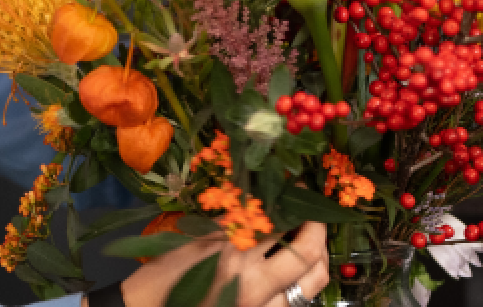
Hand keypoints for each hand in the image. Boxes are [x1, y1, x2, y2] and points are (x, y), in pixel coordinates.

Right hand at [101, 221, 329, 306]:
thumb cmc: (165, 272)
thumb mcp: (197, 239)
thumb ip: (233, 224)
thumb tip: (261, 205)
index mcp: (234, 255)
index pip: (280, 224)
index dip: (294, 202)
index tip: (298, 188)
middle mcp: (255, 284)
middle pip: (307, 255)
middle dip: (317, 230)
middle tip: (312, 214)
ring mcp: (262, 306)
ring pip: (311, 285)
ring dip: (316, 260)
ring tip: (308, 243)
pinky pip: (294, 301)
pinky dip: (301, 283)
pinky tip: (292, 270)